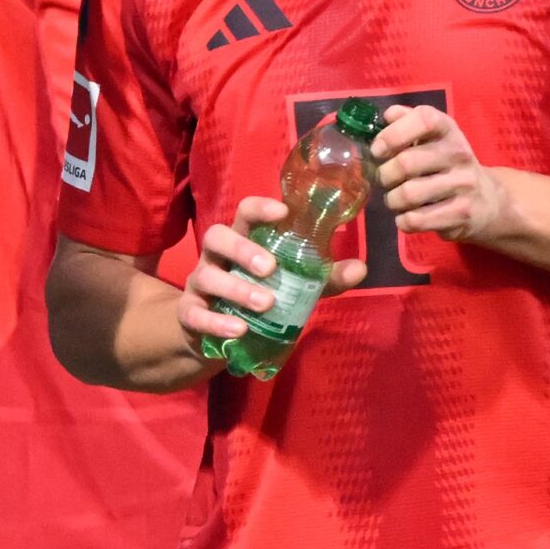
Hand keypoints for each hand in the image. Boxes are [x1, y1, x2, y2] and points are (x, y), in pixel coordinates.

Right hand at [179, 196, 366, 356]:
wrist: (216, 339)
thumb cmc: (256, 300)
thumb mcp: (292, 288)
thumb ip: (322, 278)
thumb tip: (360, 268)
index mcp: (241, 242)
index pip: (244, 214)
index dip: (259, 209)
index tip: (282, 213)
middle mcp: (216, 258)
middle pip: (216, 237)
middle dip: (243, 249)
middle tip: (271, 268)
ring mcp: (199, 285)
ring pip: (206, 275)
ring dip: (236, 289)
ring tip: (266, 305)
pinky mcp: (189, 315)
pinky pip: (195, 314)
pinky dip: (217, 322)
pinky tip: (239, 331)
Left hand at [371, 104, 508, 241]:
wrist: (487, 200)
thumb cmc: (447, 164)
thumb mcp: (432, 138)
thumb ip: (407, 122)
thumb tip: (388, 115)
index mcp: (448, 129)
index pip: (424, 119)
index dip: (394, 133)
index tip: (377, 150)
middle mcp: (459, 153)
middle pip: (406, 163)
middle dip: (383, 175)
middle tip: (384, 180)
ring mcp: (463, 184)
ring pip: (408, 194)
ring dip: (392, 200)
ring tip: (395, 199)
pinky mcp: (462, 213)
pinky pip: (417, 220)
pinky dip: (403, 221)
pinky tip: (406, 217)